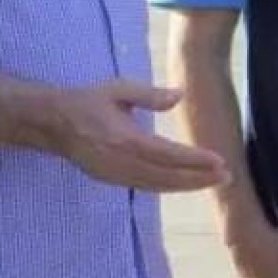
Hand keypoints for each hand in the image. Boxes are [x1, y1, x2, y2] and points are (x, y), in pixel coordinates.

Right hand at [51, 81, 229, 192]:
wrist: (52, 123)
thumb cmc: (88, 102)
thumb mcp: (117, 89)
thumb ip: (149, 94)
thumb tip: (179, 95)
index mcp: (124, 139)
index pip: (168, 154)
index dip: (195, 161)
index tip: (219, 161)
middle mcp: (120, 162)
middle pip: (166, 176)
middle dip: (198, 178)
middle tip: (226, 177)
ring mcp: (114, 175)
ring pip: (157, 186)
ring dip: (186, 185)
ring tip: (213, 182)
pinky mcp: (109, 180)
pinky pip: (145, 187)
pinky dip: (168, 187)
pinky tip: (185, 184)